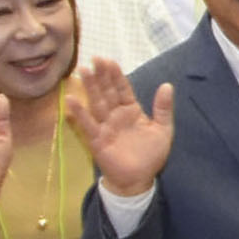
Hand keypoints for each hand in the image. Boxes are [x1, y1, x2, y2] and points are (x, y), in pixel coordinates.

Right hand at [61, 63, 173, 195]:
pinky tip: (71, 99)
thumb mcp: (163, 130)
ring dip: (90, 88)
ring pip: (96, 103)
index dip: (116, 76)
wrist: (139, 179)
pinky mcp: (97, 139)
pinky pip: (87, 124)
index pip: (122, 89)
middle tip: (95, 58)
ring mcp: (105, 126)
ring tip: (83, 71)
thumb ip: (163, 108)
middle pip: (107, 92)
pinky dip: (79, 113)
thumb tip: (167, 85)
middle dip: (101, 76)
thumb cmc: (150, 154)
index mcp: (131, 111)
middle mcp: (115, 115)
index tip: (109, 61)